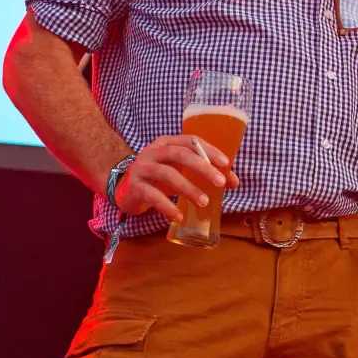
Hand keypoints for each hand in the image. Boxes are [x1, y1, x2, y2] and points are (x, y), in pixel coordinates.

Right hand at [112, 134, 238, 219]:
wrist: (123, 188)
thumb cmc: (158, 178)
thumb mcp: (180, 171)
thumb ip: (203, 173)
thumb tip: (233, 181)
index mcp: (167, 143)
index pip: (191, 141)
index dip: (209, 151)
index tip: (226, 163)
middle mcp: (153, 152)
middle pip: (180, 155)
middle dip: (203, 168)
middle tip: (220, 183)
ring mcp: (141, 168)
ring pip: (167, 174)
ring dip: (188, 188)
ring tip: (204, 202)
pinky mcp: (134, 187)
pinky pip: (152, 195)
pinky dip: (167, 206)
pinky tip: (179, 215)